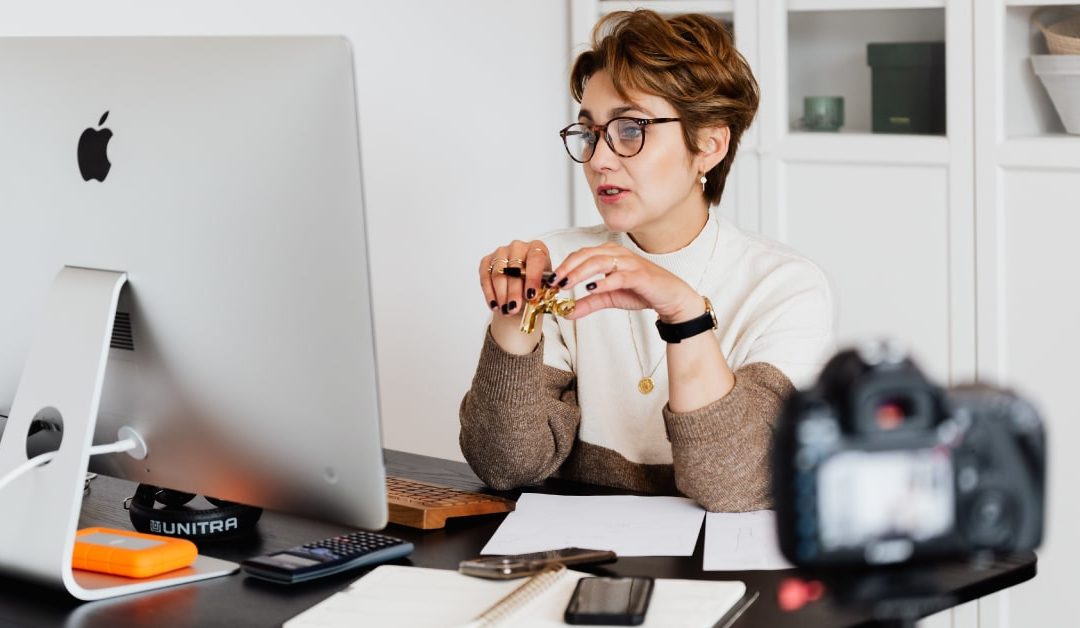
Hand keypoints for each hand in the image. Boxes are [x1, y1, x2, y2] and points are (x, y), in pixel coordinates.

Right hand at [478, 240, 550, 353]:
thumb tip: (534, 297)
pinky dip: (489, 293)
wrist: (521, 288)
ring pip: (498, 273)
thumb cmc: (535, 286)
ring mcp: (501, 252)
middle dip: (514, 291)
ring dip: (501, 294)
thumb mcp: (543, 288)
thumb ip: (541, 290)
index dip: (533, 278)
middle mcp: (518, 246)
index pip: (535, 259)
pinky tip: (494, 306)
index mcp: (537, 248)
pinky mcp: (487, 261)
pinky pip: (485, 277)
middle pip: (514, 268)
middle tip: (514, 308)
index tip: (531, 295)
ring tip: (505, 310)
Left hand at [551, 242, 703, 322]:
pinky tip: (590, 289)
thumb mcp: (609, 298)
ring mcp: (629, 263)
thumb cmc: (641, 291)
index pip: (580, 254)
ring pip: (599, 261)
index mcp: (609, 254)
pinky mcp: (640, 275)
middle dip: (567, 268)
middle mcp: (618, 253)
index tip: (550, 281)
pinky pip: (618, 276)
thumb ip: (588, 303)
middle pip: (586, 255)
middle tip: (553, 282)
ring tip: (566, 284)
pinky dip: (603, 282)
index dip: (563, 266)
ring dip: (580, 272)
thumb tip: (566, 312)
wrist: (670, 297)